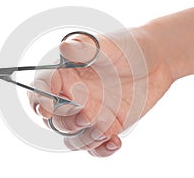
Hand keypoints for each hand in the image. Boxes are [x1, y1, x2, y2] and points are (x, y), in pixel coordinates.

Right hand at [28, 27, 173, 156]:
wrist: (155, 62)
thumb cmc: (128, 48)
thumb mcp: (108, 44)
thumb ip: (85, 47)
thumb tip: (64, 48)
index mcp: (66, 74)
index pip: (41, 88)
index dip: (38, 99)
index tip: (46, 108)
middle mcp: (72, 96)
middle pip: (54, 119)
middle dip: (67, 122)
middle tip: (87, 115)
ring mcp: (88, 113)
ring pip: (72, 138)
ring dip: (84, 140)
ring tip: (104, 132)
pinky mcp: (105, 126)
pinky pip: (94, 146)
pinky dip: (101, 150)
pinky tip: (115, 142)